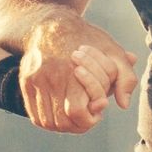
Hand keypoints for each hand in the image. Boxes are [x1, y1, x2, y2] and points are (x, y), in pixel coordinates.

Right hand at [21, 12, 141, 133]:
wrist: (51, 25)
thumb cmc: (86, 39)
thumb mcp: (112, 52)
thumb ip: (125, 78)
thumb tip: (123, 104)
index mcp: (73, 71)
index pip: (78, 112)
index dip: (90, 118)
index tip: (98, 108)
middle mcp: (51, 78)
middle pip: (61, 121)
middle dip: (78, 125)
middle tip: (88, 116)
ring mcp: (35, 82)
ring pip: (47, 122)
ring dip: (63, 126)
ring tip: (75, 116)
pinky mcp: (26, 84)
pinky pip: (35, 115)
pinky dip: (48, 121)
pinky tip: (61, 113)